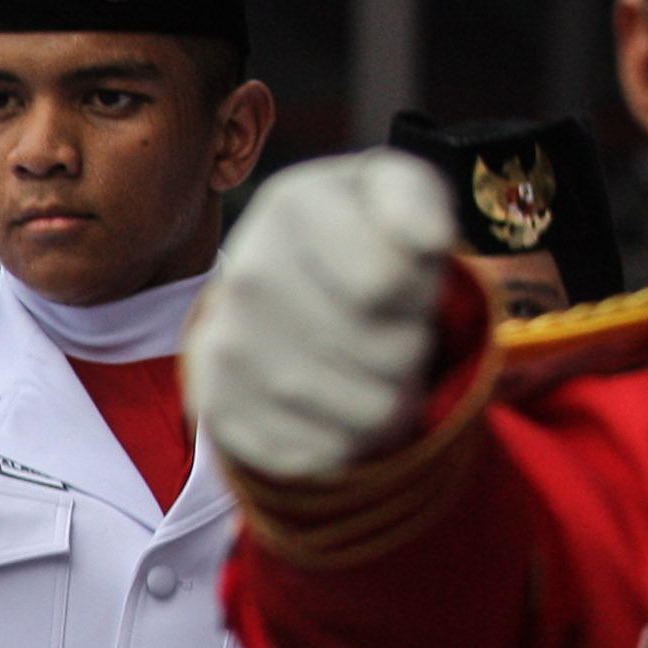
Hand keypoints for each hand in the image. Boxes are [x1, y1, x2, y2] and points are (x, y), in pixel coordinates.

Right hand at [183, 151, 452, 481]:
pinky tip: (337, 404)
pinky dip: (351, 440)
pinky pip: (328, 454)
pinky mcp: (222, 412)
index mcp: (292, 206)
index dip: (422, 292)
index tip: (405, 277)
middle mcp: (246, 276)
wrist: (273, 288)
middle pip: (391, 353)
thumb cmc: (360, 238)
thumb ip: (416, 199)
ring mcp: (227, 350)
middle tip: (391, 330)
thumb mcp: (395, 193)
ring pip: (369, 414)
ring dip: (392, 399)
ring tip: (371, 368)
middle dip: (414, 349)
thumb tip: (426, 240)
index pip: (391, 285)